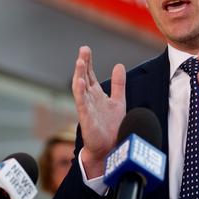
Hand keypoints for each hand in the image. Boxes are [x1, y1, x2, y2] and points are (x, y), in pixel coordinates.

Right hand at [72, 46, 125, 177]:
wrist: (111, 149)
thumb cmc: (112, 127)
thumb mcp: (118, 101)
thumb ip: (118, 84)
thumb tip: (119, 65)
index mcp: (96, 95)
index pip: (89, 75)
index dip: (88, 62)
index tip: (85, 49)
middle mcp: (89, 100)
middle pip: (83, 78)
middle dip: (83, 64)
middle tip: (83, 50)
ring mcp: (87, 109)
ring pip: (80, 89)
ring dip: (79, 75)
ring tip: (80, 62)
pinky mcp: (86, 119)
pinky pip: (82, 104)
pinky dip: (80, 93)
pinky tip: (80, 82)